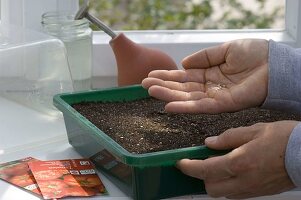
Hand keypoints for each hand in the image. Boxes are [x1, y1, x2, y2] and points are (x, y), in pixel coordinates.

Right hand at [142, 39, 267, 113]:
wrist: (275, 65)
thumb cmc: (255, 54)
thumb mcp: (225, 50)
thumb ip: (204, 57)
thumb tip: (184, 64)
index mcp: (209, 73)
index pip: (183, 76)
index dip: (167, 76)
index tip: (151, 75)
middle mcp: (209, 86)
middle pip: (182, 88)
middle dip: (163, 86)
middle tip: (144, 85)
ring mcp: (214, 97)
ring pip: (187, 98)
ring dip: (168, 96)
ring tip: (151, 92)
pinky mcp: (222, 105)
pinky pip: (200, 107)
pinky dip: (184, 107)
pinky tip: (169, 105)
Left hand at [177, 120, 297, 198]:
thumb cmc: (284, 139)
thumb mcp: (254, 130)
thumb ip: (228, 137)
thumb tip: (209, 143)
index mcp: (240, 163)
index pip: (205, 170)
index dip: (188, 167)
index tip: (180, 163)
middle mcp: (243, 181)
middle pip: (210, 188)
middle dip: (201, 176)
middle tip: (202, 161)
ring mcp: (251, 190)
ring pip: (222, 193)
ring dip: (214, 181)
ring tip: (217, 164)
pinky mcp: (259, 193)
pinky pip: (235, 194)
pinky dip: (227, 184)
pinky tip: (232, 170)